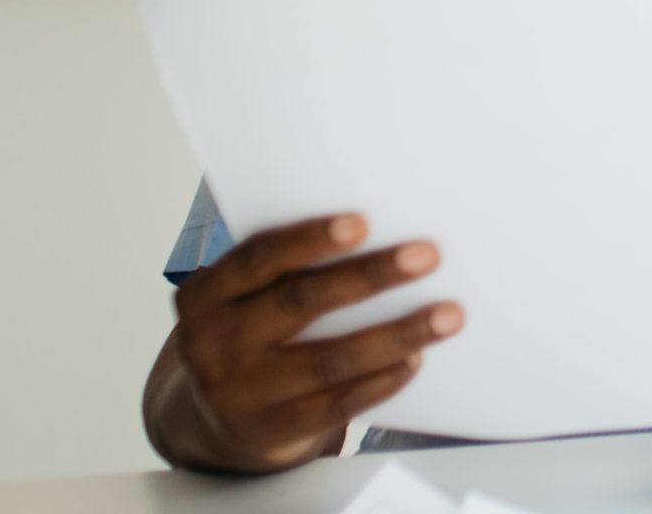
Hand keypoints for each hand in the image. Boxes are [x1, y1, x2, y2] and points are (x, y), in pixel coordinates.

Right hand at [157, 214, 462, 471]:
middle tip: (427, 256)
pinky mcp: (271, 429)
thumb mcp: (243, 302)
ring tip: (447, 315)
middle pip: (300, 301)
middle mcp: (212, 342)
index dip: (310, 238)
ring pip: (329, 358)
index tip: (363, 222)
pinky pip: (338, 402)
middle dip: (369, 275)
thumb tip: (382, 236)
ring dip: (397, 334)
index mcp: (204, 296)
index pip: (258, 258)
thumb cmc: (248, 339)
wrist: (212, 422)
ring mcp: (239, 391)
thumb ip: (285, 273)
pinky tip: (415, 359)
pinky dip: (383, 379)